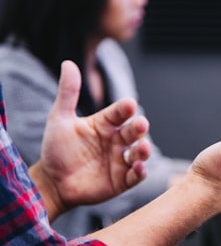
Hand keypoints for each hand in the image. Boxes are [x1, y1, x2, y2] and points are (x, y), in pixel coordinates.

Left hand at [31, 60, 150, 219]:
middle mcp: (117, 141)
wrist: (52, 182)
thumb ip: (68, 93)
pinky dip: (140, 172)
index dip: (125, 109)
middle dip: (139, 128)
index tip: (129, 104)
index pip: (120, 113)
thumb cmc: (56, 149)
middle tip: (141, 124)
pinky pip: (136, 175)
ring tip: (143, 148)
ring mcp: (121, 161)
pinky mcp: (122, 180)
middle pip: (133, 132)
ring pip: (139, 153)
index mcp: (105, 124)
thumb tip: (68, 63)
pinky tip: (138, 167)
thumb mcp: (59, 119)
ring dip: (144, 150)